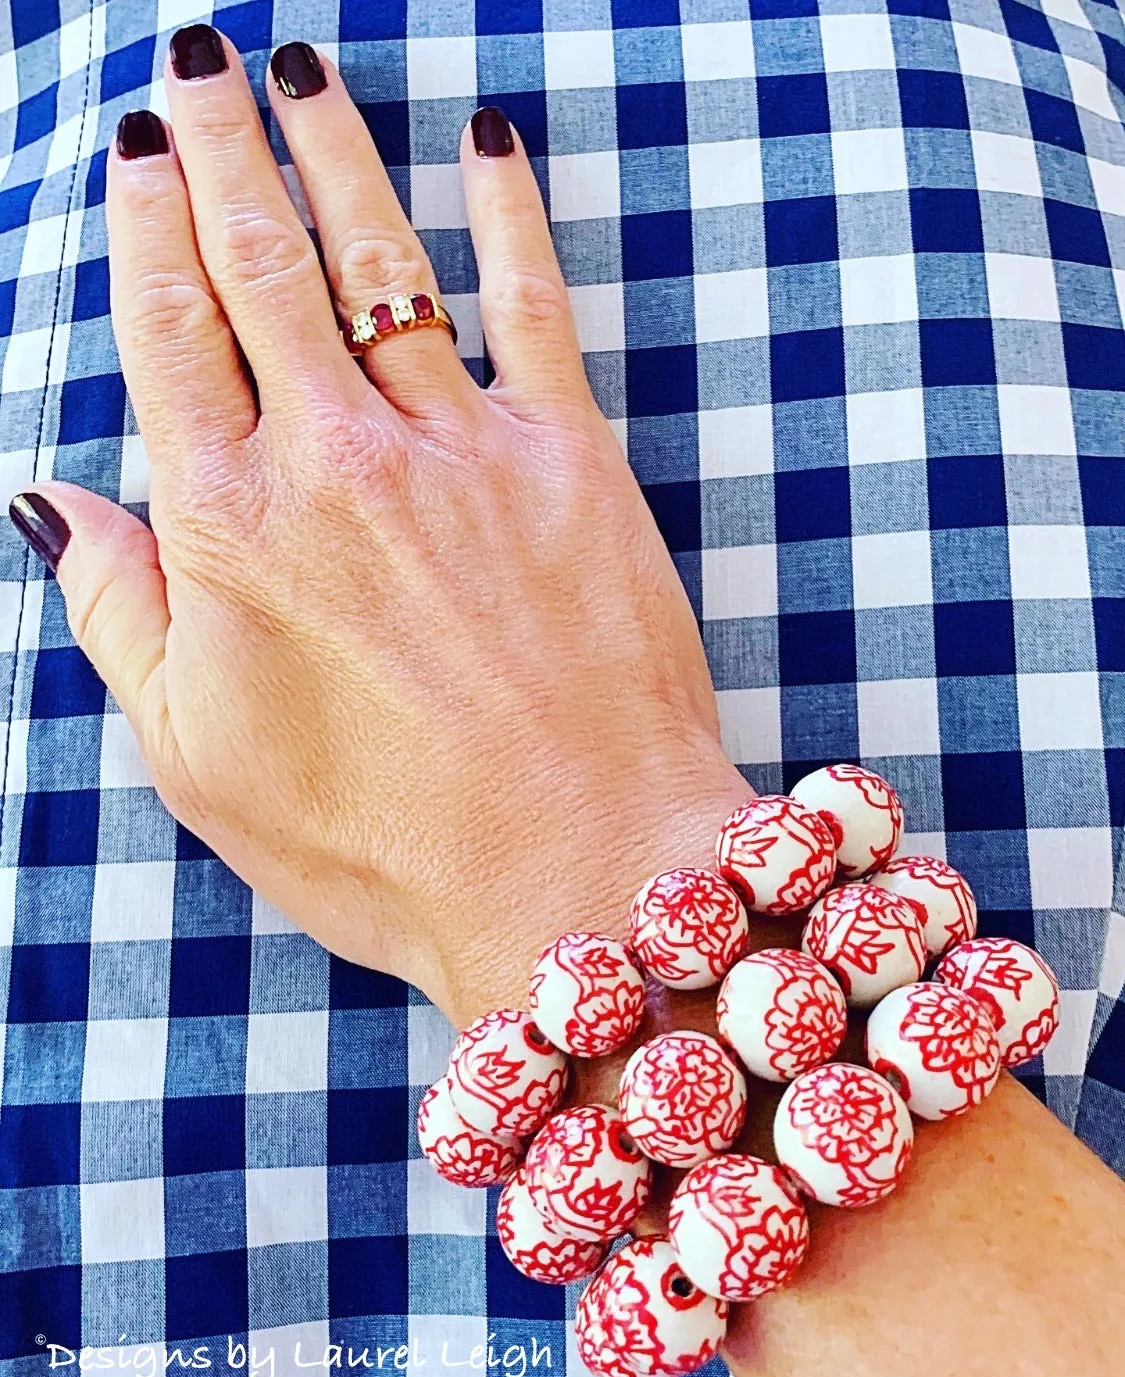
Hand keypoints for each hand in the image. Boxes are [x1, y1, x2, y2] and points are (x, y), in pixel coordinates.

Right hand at [12, 31, 750, 1023]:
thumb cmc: (383, 841)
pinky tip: (490, 142)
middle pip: (261, 264)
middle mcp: (340, 462)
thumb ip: (123, 619)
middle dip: (219, 148)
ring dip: (337, 154)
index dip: (142, 229)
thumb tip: (55, 502)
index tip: (129, 150)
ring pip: (385, 261)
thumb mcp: (201, 761)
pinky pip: (535, 307)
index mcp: (234, 529)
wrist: (577, 872)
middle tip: (194, 58)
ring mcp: (466, 451)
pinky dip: (512, 215)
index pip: (168, 333)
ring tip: (303, 71)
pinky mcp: (575, 464)